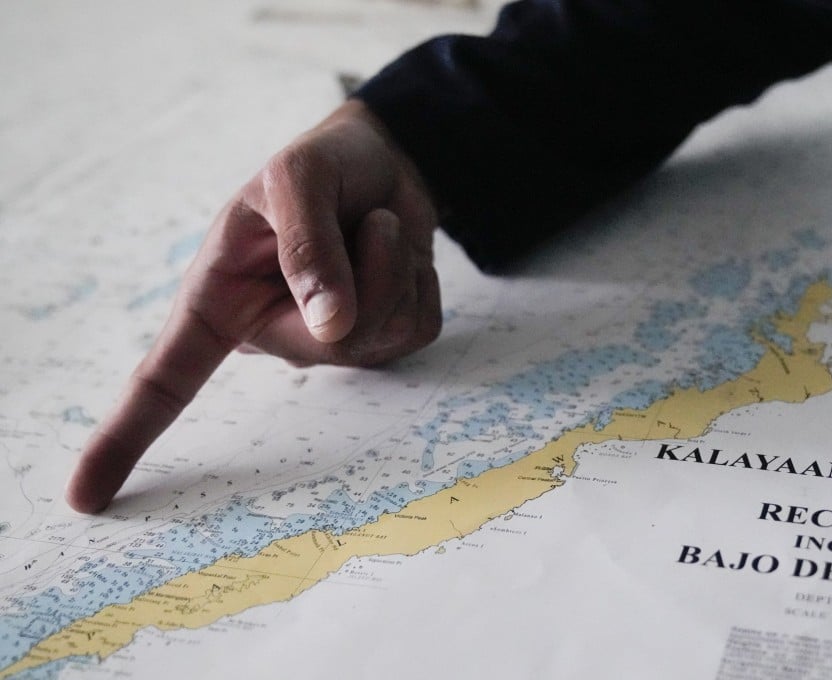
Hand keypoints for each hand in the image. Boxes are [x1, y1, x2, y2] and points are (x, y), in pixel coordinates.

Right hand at [65, 100, 441, 512]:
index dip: (124, 438)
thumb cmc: (323, 168)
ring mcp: (332, 346)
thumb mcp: (296, 176)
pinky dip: (420, 274)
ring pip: (380, 334)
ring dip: (393, 261)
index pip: (165, 378)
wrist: (384, 162)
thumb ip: (305, 245)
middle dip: (362, 269)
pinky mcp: (387, 342)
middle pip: (328, 345)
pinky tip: (398, 252)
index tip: (82, 497)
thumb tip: (330, 327)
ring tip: (372, 226)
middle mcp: (273, 334)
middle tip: (358, 220)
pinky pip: (418, 326)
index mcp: (222, 301)